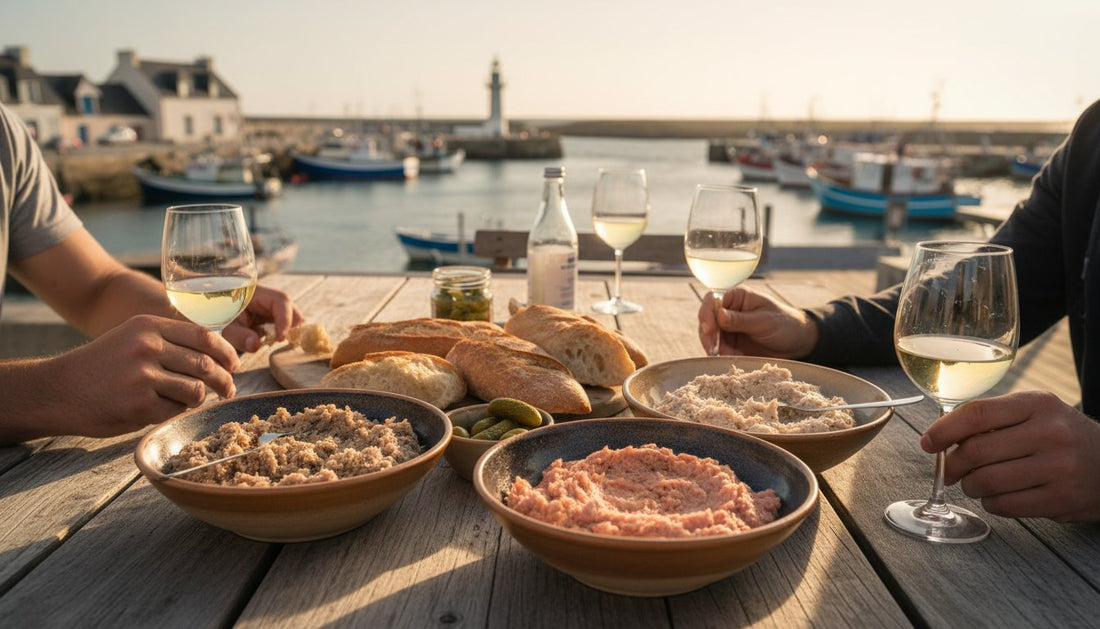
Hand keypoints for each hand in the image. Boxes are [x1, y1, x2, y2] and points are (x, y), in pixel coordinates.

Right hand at [0, 315, 239, 443]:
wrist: (57, 390)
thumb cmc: (101, 366)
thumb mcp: (132, 338)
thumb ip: (169, 341)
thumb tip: (217, 355)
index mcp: (149, 326)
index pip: (204, 336)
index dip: (227, 353)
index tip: (235, 365)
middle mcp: (147, 346)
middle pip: (206, 365)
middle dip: (224, 381)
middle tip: (229, 390)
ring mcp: (144, 376)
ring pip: (196, 390)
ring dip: (198, 399)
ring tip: (187, 401)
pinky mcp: (140, 405)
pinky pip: (175, 411)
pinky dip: (174, 413)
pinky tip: (159, 410)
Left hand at [221, 285, 303, 352]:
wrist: (217, 311)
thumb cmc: (222, 315)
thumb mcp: (226, 326)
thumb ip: (239, 335)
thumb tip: (255, 345)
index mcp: (259, 293)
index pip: (281, 301)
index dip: (285, 320)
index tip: (280, 338)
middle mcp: (271, 298)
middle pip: (292, 309)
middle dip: (290, 327)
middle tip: (277, 341)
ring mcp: (275, 308)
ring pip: (294, 319)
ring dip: (287, 331)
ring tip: (272, 340)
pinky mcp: (276, 317)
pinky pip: (288, 325)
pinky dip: (284, 334)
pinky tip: (272, 339)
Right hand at [697, 285, 818, 357]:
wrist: (798, 343)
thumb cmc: (784, 324)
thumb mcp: (763, 321)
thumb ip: (740, 320)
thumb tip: (718, 315)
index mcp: (737, 297)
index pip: (712, 300)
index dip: (707, 314)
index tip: (709, 330)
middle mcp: (729, 310)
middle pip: (707, 320)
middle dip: (708, 335)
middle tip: (712, 350)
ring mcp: (729, 328)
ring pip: (710, 337)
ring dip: (716, 348)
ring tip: (730, 357)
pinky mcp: (732, 344)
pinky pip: (720, 350)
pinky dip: (725, 356)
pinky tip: (736, 359)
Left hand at [921, 391, 1099, 521]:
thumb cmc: (1061, 436)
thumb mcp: (1034, 413)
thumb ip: (993, 419)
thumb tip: (941, 435)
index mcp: (1037, 404)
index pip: (977, 414)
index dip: (944, 430)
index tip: (928, 442)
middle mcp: (1050, 433)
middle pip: (976, 451)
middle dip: (952, 464)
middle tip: (949, 470)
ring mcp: (1058, 468)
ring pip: (986, 482)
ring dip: (970, 486)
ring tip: (975, 483)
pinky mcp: (1061, 499)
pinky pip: (1004, 506)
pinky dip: (990, 503)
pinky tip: (996, 496)